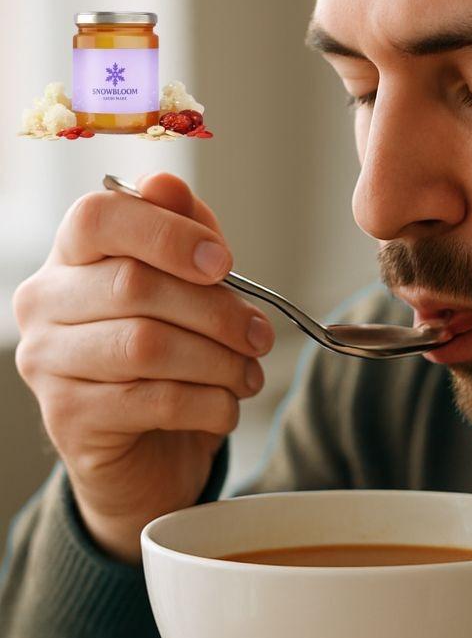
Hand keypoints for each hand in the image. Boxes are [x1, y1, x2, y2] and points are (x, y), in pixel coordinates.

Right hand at [13, 173, 274, 563]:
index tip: (224, 262)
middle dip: (218, 311)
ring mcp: (47, 362)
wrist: (149, 456)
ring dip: (219, 361)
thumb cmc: (172, 361)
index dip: (169, 233)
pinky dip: (209, 404)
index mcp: (72, 256)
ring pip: (146, 345)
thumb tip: (166, 181)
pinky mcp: (67, 418)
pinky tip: (226, 407)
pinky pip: (154, 400)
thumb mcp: (188, 292)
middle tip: (260, 336)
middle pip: (136, 284)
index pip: (99, 217)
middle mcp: (45, 302)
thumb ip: (183, 235)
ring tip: (249, 376)